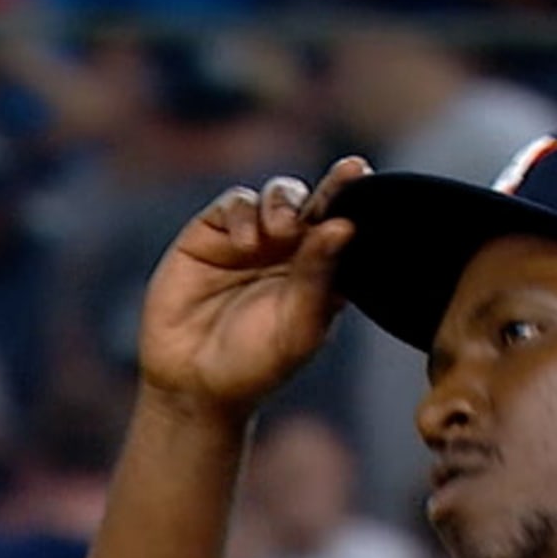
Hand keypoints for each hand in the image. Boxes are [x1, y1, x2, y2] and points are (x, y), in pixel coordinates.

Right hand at [137, 159, 370, 415]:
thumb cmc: (254, 364)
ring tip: (283, 230)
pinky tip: (246, 243)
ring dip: (285, 203)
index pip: (345, 228)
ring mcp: (252, 239)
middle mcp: (291, 251)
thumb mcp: (297, 326)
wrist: (191, 383)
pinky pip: (234, 204)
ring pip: (279, 194)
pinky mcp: (210, 234)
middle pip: (318, 202)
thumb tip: (342, 226)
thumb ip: (318, 277)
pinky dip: (243, 214)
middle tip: (346, 176)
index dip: (357, 200)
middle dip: (332, 187)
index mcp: (322, 273)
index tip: (364, 174)